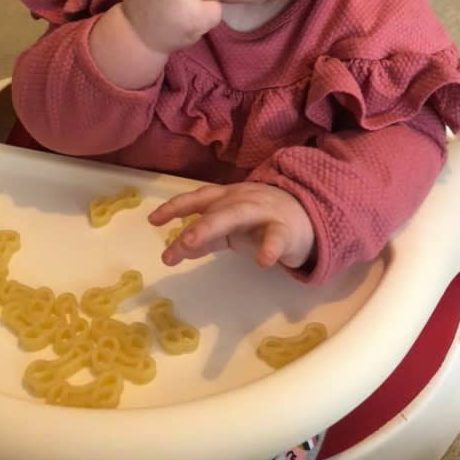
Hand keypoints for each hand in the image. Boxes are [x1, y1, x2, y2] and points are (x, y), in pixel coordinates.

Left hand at [149, 182, 315, 269]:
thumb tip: (177, 249)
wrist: (307, 214)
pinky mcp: (285, 230)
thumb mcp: (230, 228)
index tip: (152, 220)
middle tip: (176, 244)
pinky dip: (270, 248)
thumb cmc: (262, 221)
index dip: (175, 207)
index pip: (197, 199)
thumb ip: (206, 238)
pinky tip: (263, 260)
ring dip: (214, 227)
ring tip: (192, 244)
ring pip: (237, 216)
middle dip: (195, 225)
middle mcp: (242, 201)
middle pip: (215, 209)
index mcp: (227, 198)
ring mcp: (263, 213)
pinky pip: (276, 238)